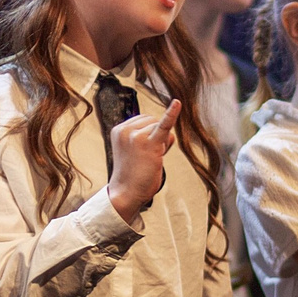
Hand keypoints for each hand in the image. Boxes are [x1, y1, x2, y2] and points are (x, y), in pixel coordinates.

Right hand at [107, 97, 181, 222]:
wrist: (126, 193)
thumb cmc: (131, 174)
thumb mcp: (130, 150)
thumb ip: (141, 136)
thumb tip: (163, 125)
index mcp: (119, 129)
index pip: (144, 121)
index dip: (149, 135)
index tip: (140, 153)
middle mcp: (126, 129)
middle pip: (154, 121)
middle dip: (157, 137)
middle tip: (147, 157)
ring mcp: (136, 135)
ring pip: (163, 128)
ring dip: (163, 143)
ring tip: (150, 159)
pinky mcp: (149, 143)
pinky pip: (164, 125)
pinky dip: (172, 113)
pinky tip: (177, 103)